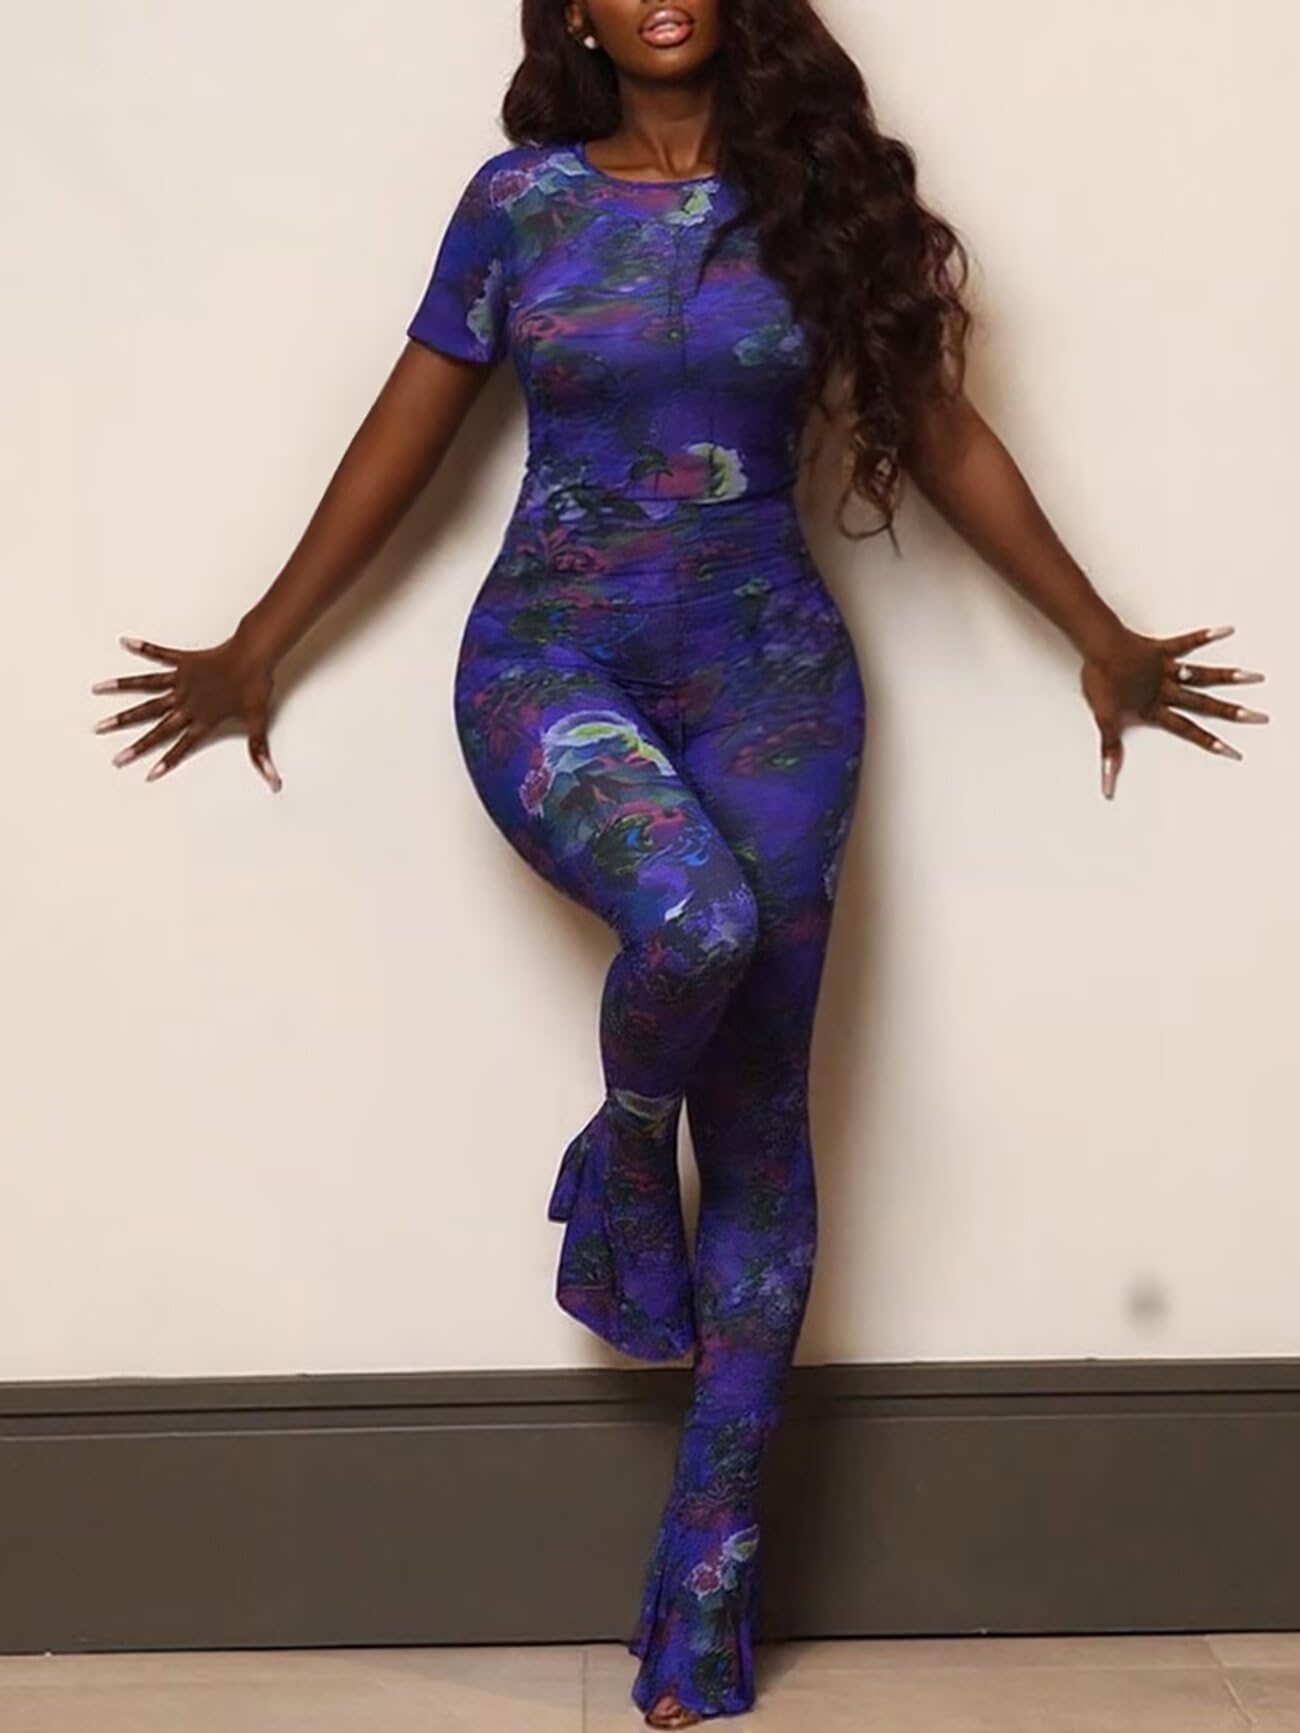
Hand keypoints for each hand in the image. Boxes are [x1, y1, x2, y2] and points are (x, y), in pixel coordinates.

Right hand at [92, 630, 282, 789]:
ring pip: (146, 690)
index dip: (167, 760)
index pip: (181, 745)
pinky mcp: (184, 661)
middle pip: (155, 725)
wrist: (255, 655)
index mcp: (203, 718)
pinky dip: (143, 648)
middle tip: (115, 756)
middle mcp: (187, 702)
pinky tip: (124, 642)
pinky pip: (159, 655)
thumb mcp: (259, 722)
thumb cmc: (255, 687)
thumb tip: (274, 781)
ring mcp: (182, 681)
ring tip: (97, 693)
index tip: (147, 774)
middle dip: (135, 743)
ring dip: (121, 693)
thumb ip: (261, 753)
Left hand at [1079, 623, 1268, 799]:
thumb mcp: (1104, 720)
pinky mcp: (1162, 649)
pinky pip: (1187, 642)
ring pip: (1204, 675)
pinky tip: (1226, 630)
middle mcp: (1166, 690)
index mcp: (1155, 708)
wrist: (1098, 648)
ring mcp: (1166, 669)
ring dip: (1229, 676)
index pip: (1187, 730)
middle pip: (1205, 703)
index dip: (1209, 742)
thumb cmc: (1101, 681)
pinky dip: (1205, 636)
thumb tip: (1106, 784)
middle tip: (1257, 717)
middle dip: (1232, 712)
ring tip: (1254, 677)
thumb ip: (1110, 752)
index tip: (1231, 751)